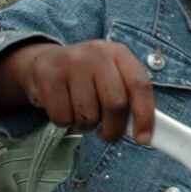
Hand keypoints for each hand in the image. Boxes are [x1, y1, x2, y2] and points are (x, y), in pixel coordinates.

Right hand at [0, 40, 154, 142]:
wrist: (45, 62)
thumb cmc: (87, 78)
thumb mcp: (112, 78)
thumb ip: (129, 99)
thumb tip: (144, 134)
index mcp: (119, 53)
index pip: (140, 86)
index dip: (145, 116)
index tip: (143, 138)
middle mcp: (97, 53)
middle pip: (115, 104)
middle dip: (113, 129)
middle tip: (106, 133)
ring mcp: (71, 61)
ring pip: (88, 115)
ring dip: (86, 126)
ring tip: (81, 113)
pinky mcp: (48, 74)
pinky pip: (62, 117)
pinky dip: (65, 122)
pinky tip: (64, 108)